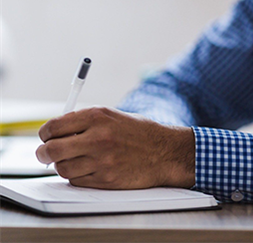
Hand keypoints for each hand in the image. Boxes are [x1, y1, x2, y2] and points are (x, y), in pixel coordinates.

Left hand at [36, 107, 194, 189]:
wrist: (163, 151)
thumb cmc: (138, 131)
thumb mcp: (111, 115)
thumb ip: (83, 121)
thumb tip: (55, 131)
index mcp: (97, 116)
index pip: (54, 126)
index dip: (45, 133)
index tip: (45, 137)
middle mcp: (97, 137)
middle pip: (51, 149)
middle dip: (43, 153)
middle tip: (45, 153)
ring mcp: (101, 160)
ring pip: (62, 168)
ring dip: (62, 165)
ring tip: (72, 159)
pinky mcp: (106, 179)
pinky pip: (77, 181)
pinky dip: (76, 176)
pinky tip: (86, 168)